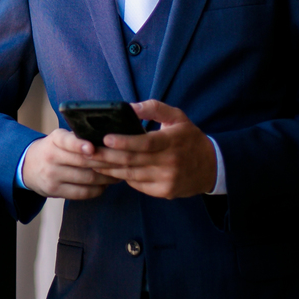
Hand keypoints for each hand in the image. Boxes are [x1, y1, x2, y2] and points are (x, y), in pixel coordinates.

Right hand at [20, 128, 121, 199]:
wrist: (28, 166)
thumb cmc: (54, 150)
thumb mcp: (60, 139)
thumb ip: (79, 139)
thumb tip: (109, 142)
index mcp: (55, 139)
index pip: (66, 141)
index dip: (79, 144)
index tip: (92, 147)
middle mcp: (51, 156)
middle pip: (83, 161)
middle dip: (107, 163)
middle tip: (124, 162)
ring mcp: (52, 175)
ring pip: (86, 178)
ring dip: (106, 178)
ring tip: (118, 175)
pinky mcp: (54, 190)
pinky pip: (81, 193)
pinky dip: (97, 189)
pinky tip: (104, 185)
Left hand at [88, 100, 216, 198]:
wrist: (212, 167)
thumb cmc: (189, 138)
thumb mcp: (177, 117)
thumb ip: (154, 108)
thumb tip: (130, 106)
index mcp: (172, 141)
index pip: (145, 143)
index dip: (124, 141)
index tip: (105, 138)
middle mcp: (170, 163)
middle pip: (132, 161)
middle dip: (106, 156)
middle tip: (87, 151)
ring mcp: (167, 180)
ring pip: (131, 175)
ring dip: (109, 169)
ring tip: (92, 161)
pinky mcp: (165, 192)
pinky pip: (138, 185)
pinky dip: (123, 177)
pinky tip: (110, 170)